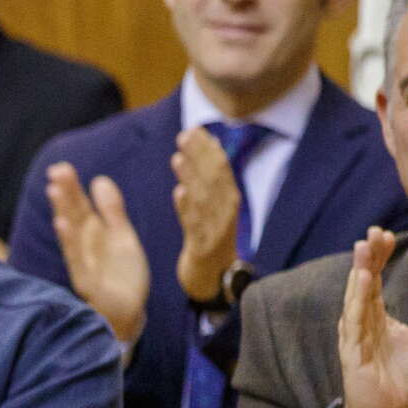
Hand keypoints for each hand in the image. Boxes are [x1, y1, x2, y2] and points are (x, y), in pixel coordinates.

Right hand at [46, 162, 149, 344]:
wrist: (129, 313)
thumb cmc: (121, 277)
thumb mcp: (121, 237)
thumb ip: (112, 210)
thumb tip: (99, 179)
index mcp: (93, 234)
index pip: (79, 206)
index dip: (71, 188)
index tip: (61, 167)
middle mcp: (85, 247)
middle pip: (73, 215)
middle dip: (64, 194)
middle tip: (55, 170)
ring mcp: (84, 264)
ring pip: (71, 234)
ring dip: (62, 212)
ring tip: (54, 191)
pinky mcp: (89, 282)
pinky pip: (77, 259)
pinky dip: (70, 242)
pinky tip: (63, 225)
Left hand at [171, 126, 243, 301]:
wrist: (212, 277)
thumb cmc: (210, 236)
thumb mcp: (212, 205)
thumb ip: (209, 178)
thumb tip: (207, 144)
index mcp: (229, 200)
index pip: (221, 169)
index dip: (209, 149)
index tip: (196, 130)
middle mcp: (226, 213)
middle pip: (214, 180)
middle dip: (201, 156)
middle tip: (185, 135)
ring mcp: (216, 231)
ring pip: (204, 199)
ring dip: (192, 177)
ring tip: (177, 157)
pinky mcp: (203, 248)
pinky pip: (195, 226)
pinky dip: (188, 208)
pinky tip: (179, 192)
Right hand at [334, 228, 407, 407]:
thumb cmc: (401, 376)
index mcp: (376, 314)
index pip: (376, 278)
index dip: (379, 256)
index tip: (385, 234)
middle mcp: (361, 320)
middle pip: (363, 281)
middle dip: (367, 257)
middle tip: (373, 232)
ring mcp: (354, 334)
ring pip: (356, 297)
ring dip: (360, 272)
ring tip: (364, 248)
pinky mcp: (353, 351)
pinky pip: (355, 322)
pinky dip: (358, 301)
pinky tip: (363, 281)